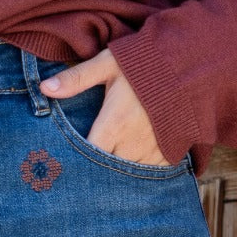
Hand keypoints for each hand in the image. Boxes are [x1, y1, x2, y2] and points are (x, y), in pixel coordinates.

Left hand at [40, 48, 170, 165]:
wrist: (192, 63)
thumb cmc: (146, 62)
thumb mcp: (109, 63)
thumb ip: (77, 78)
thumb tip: (44, 88)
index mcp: (113, 125)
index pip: (87, 157)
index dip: (77, 162)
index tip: (67, 164)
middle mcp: (131, 144)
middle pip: (105, 171)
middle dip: (96, 170)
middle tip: (85, 171)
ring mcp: (151, 152)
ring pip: (126, 174)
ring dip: (117, 172)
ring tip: (109, 166)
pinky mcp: (168, 154)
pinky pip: (149, 173)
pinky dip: (139, 170)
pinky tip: (131, 164)